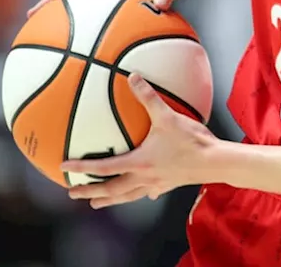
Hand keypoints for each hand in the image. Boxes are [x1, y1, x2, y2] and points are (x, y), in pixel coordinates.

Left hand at [62, 73, 220, 208]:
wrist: (216, 162)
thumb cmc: (192, 141)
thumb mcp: (168, 116)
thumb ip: (148, 97)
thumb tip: (133, 77)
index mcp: (139, 162)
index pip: (104, 167)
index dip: (83, 167)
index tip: (65, 167)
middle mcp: (143, 177)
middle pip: (111, 189)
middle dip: (89, 192)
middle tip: (72, 192)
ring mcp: (156, 184)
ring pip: (126, 196)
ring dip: (109, 199)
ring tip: (96, 203)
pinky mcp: (168, 185)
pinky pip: (148, 192)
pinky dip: (139, 194)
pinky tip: (144, 194)